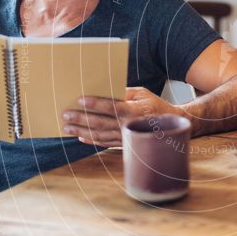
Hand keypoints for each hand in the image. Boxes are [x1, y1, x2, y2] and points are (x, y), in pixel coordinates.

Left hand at [61, 87, 182, 146]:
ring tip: (67, 128)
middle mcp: (128, 126)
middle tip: (66, 115)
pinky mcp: (124, 144)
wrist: (171, 126)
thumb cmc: (155, 105)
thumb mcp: (142, 93)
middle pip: (100, 123)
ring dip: (81, 132)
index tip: (80, 99)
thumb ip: (124, 92)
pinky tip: (81, 137)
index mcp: (133, 111)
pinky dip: (92, 141)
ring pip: (100, 135)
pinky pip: (105, 143)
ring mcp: (126, 137)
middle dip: (81, 119)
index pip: (111, 106)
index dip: (95, 103)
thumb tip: (104, 91)